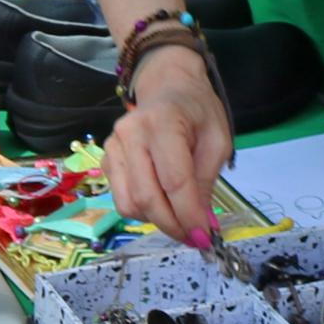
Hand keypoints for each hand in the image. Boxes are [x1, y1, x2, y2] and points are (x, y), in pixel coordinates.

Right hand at [104, 54, 230, 245]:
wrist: (168, 86)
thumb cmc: (197, 111)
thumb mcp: (218, 140)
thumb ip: (207, 180)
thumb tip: (202, 223)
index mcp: (163, 123)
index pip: (175, 181)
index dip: (190, 215)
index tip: (205, 237)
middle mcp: (130, 134)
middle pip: (147, 197)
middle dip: (173, 225)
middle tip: (194, 237)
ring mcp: (113, 146)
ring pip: (129, 204)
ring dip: (157, 221)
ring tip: (180, 219)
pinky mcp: (106, 159)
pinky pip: (121, 198)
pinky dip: (143, 211)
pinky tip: (162, 204)